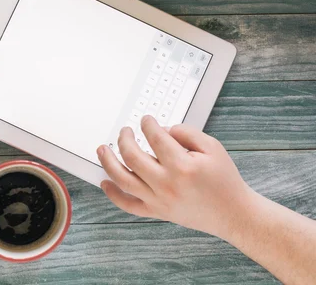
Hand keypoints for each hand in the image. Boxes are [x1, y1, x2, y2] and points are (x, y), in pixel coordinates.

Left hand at [96, 116, 254, 237]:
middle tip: (125, 131)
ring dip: (108, 162)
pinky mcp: (156, 212)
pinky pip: (128, 205)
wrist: (233, 214)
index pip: (155, 137)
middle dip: (124, 138)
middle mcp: (167, 183)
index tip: (146, 120)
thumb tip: (161, 129)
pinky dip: (113, 194)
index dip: (147, 124)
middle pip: (132, 156)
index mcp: (182, 165)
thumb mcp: (213, 147)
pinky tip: (104, 182)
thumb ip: (186, 133)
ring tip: (102, 150)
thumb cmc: (224, 180)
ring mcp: (159, 200)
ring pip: (123, 180)